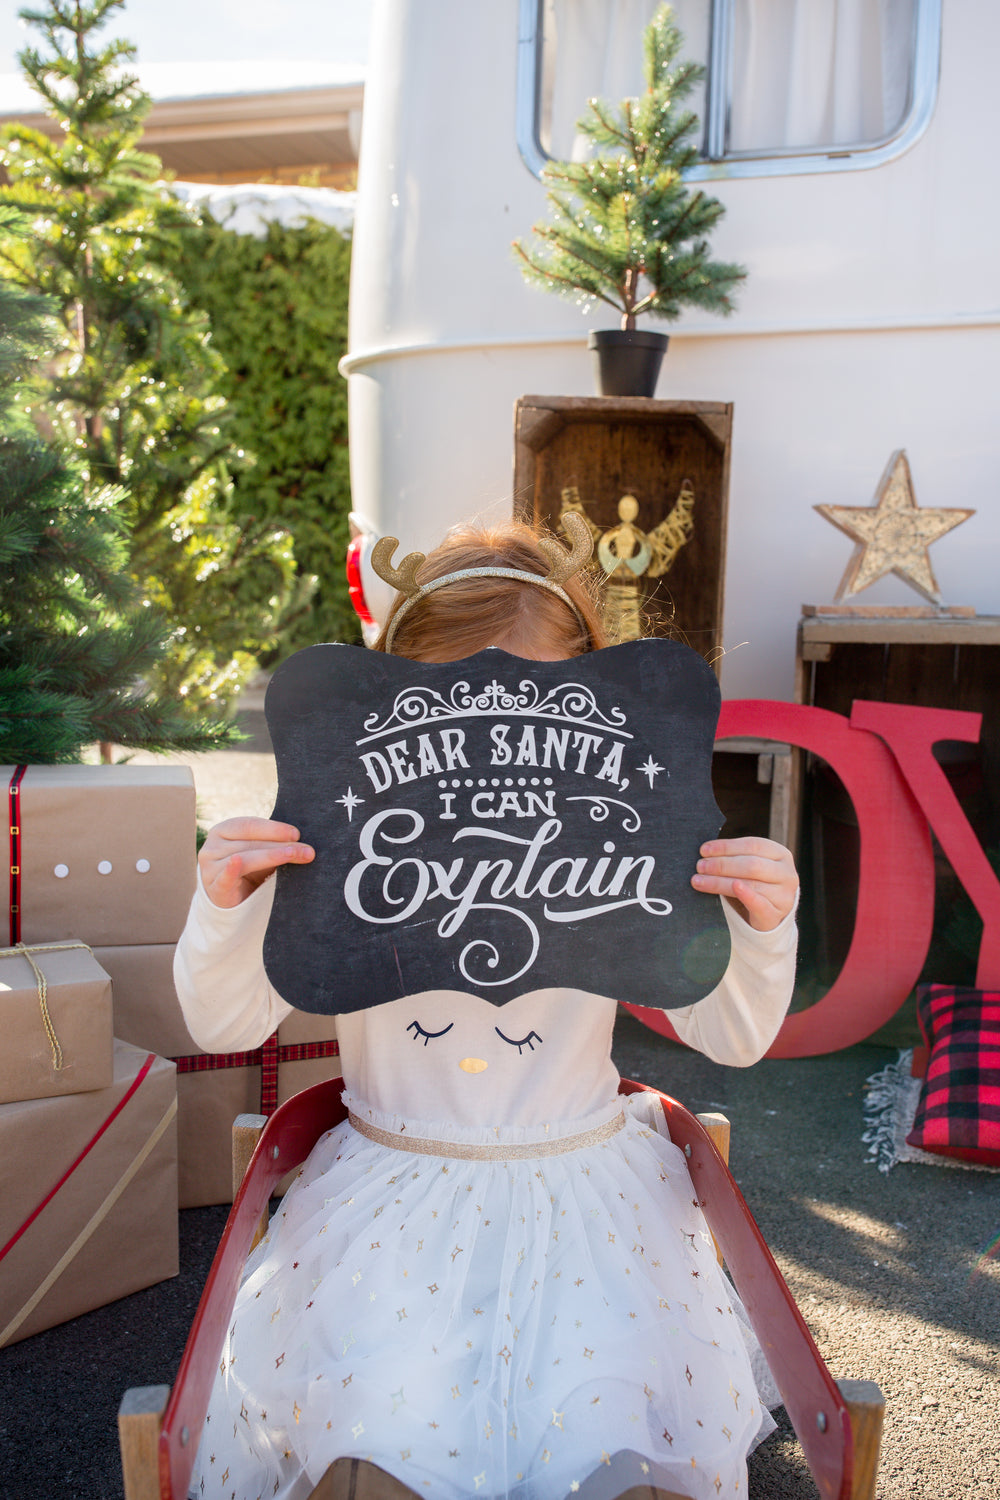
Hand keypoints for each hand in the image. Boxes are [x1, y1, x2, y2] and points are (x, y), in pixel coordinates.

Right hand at [198, 817, 314, 909]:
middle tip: (307, 850)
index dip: (273, 829)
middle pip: (250, 842)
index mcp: (223, 831)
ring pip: (244, 858)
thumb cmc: (249, 871)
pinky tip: (236, 861)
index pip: (249, 825)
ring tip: (294, 857)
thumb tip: (304, 841)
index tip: (296, 834)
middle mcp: (213, 846)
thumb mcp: (259, 852)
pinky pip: (224, 877)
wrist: (230, 901)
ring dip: (272, 856)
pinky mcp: (214, 888)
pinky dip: (231, 869)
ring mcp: (210, 868)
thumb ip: (273, 843)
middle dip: (281, 845)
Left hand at [691, 836, 797, 932]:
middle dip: (722, 865)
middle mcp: (786, 873)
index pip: (752, 845)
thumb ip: (735, 856)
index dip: (726, 847)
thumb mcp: (750, 866)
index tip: (704, 850)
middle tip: (700, 866)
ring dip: (720, 881)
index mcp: (780, 854)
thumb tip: (706, 851)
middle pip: (751, 865)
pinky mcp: (776, 915)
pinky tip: (734, 887)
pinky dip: (746, 895)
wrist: (769, 914)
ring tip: (699, 880)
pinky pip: (760, 904)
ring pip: (750, 884)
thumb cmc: (755, 884)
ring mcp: (784, 895)